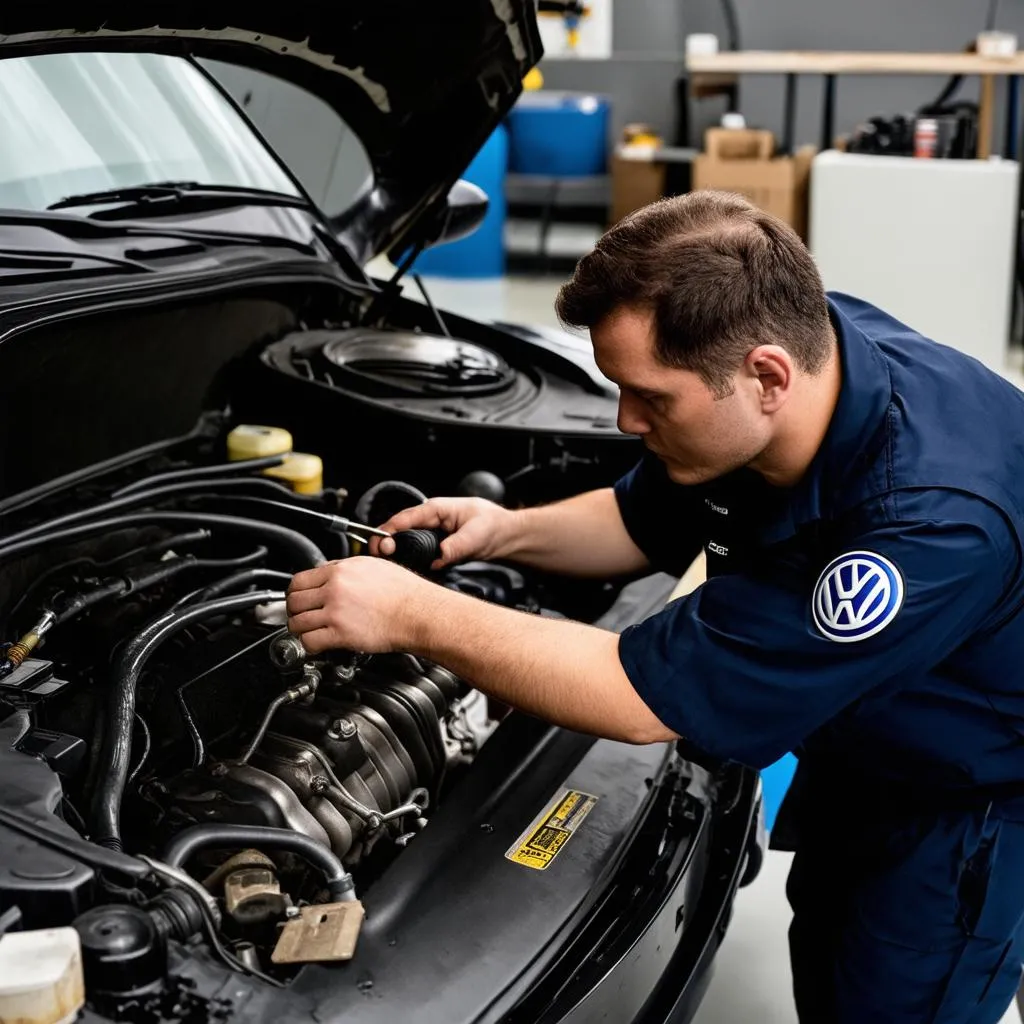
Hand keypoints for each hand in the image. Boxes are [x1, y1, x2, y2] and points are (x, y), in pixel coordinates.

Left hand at [286, 557, 428, 654]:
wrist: (418, 612)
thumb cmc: (404, 592)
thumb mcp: (373, 566)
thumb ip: (346, 568)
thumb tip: (329, 571)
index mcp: (341, 570)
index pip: (299, 580)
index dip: (295, 592)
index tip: (298, 599)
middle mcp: (335, 588)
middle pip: (294, 600)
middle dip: (294, 610)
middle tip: (300, 616)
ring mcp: (336, 611)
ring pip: (297, 621)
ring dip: (299, 629)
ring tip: (306, 632)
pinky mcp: (341, 633)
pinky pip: (309, 641)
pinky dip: (308, 645)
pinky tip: (316, 644)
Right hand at [370, 497, 518, 569]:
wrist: (505, 535)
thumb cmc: (493, 526)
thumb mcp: (476, 535)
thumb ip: (456, 546)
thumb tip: (439, 558)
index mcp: (436, 509)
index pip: (404, 518)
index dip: (388, 531)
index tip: (379, 546)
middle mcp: (430, 519)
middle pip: (398, 529)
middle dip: (385, 542)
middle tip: (378, 557)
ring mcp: (431, 532)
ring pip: (404, 540)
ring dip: (394, 551)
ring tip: (384, 564)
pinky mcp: (434, 545)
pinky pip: (415, 550)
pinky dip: (406, 558)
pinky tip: (401, 568)